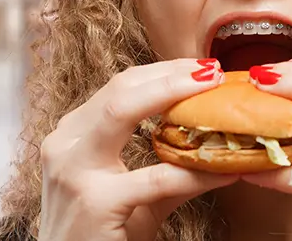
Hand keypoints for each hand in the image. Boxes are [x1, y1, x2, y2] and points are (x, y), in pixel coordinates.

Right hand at [38, 58, 237, 240]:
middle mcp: (66, 143)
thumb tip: (217, 140)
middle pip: (121, 88)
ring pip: (123, 111)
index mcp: (74, 134)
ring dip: (174, 95)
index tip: (202, 68)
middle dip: (171, 74)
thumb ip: (167, 162)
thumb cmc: (99, 232)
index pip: (121, 86)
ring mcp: (75, 171)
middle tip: (213, 71)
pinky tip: (224, 170)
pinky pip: (154, 178)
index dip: (164, 71)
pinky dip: (194, 170)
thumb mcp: (130, 189)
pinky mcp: (94, 203)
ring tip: (214, 93)